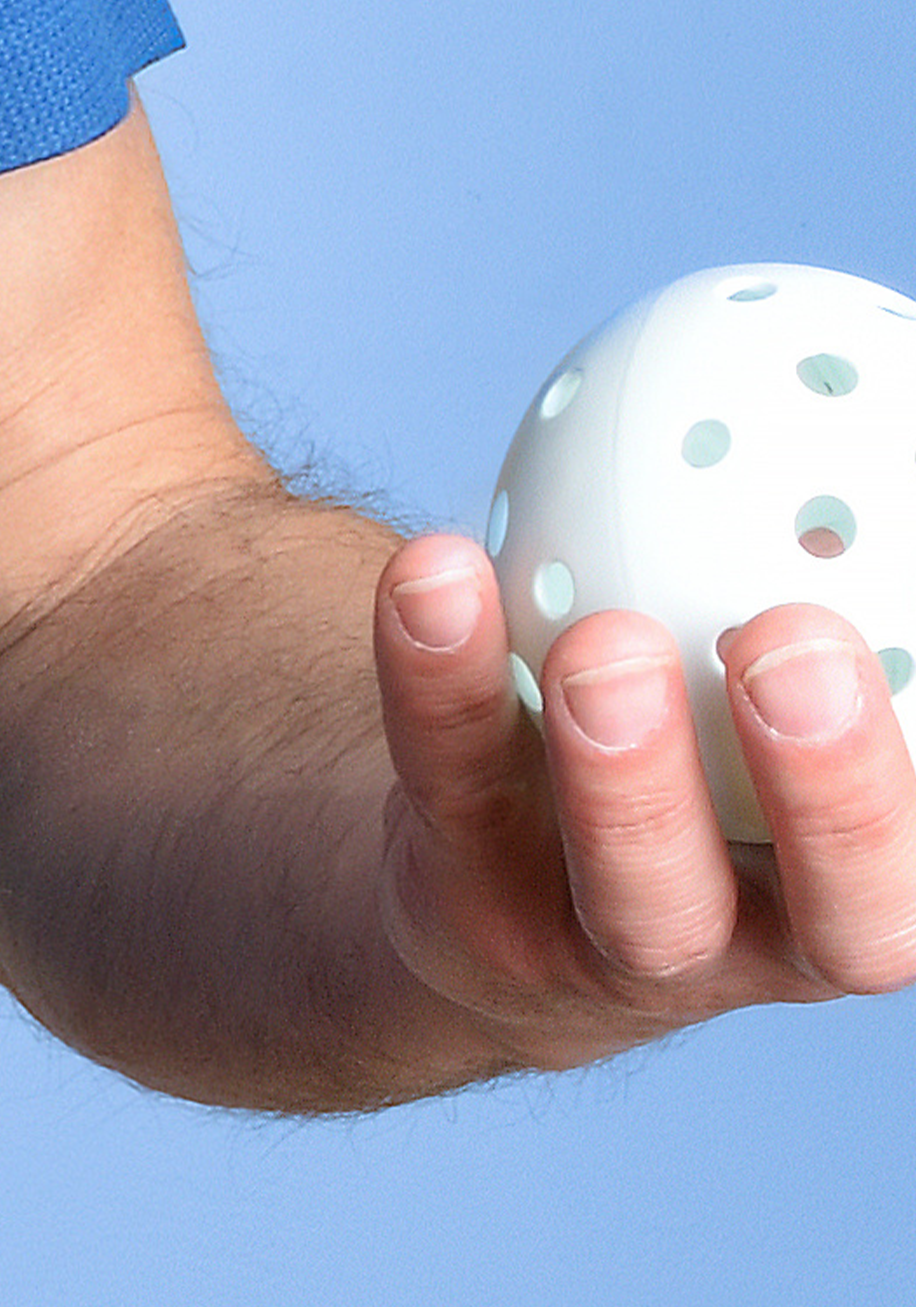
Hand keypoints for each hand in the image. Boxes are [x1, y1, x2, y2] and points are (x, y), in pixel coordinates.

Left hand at [375, 537, 915, 1044]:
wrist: (507, 871)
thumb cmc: (707, 731)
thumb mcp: (777, 671)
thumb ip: (834, 559)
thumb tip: (876, 359)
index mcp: (884, 874)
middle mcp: (777, 938)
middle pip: (850, 917)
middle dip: (839, 794)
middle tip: (795, 641)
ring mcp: (618, 948)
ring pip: (643, 896)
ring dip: (629, 773)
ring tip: (612, 639)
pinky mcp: (472, 909)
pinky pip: (459, 790)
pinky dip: (441, 681)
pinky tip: (436, 570)